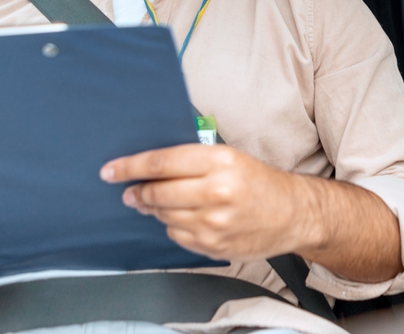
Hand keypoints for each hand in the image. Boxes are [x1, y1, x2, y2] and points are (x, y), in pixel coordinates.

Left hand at [100, 144, 310, 261]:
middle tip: (131, 192)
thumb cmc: (260, 182)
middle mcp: (217, 191)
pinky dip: (174, 226)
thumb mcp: (231, 158)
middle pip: (158, 192)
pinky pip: (176, 235)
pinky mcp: (213, 246)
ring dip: (155, 209)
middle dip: (138, 192)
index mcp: (221, 162)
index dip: (131, 167)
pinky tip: (188, 218)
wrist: (293, 214)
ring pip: (164, 216)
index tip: (110, 171)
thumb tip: (148, 169)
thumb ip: (192, 161)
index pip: (163, 163)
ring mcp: (215, 223)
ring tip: (162, 203)